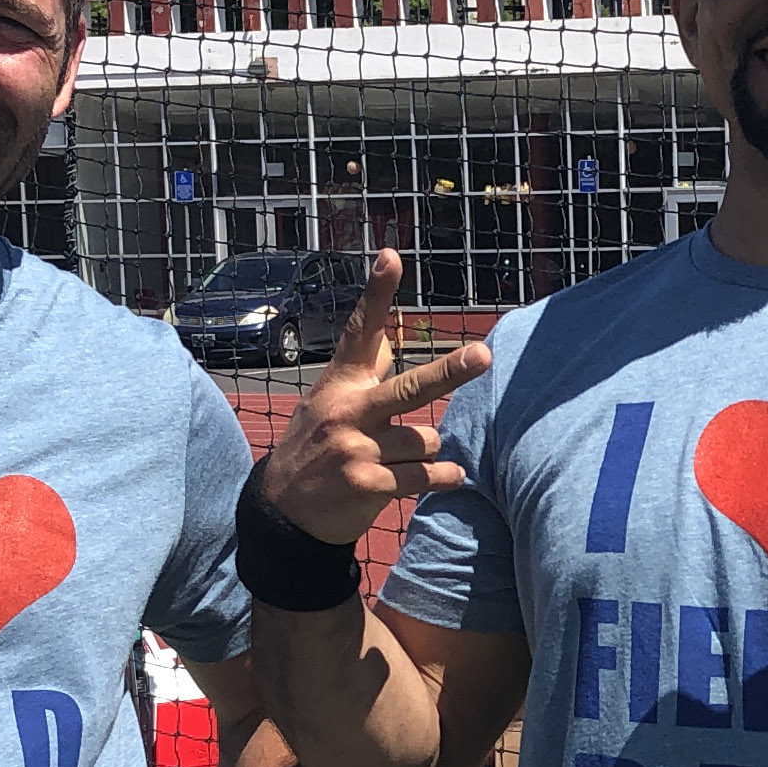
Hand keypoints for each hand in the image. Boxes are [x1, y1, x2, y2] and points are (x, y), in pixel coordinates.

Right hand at [253, 252, 492, 550]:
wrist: (283, 510)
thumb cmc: (317, 445)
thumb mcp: (329, 400)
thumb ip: (363, 371)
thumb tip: (389, 336)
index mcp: (341, 383)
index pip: (360, 331)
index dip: (377, 294)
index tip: (391, 256)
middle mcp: (347, 411)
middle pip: (409, 388)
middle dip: (449, 372)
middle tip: (484, 356)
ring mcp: (355, 450)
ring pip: (426, 440)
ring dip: (426, 451)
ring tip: (400, 460)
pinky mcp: (366, 486)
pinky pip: (425, 476)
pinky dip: (444, 477)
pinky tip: (450, 477)